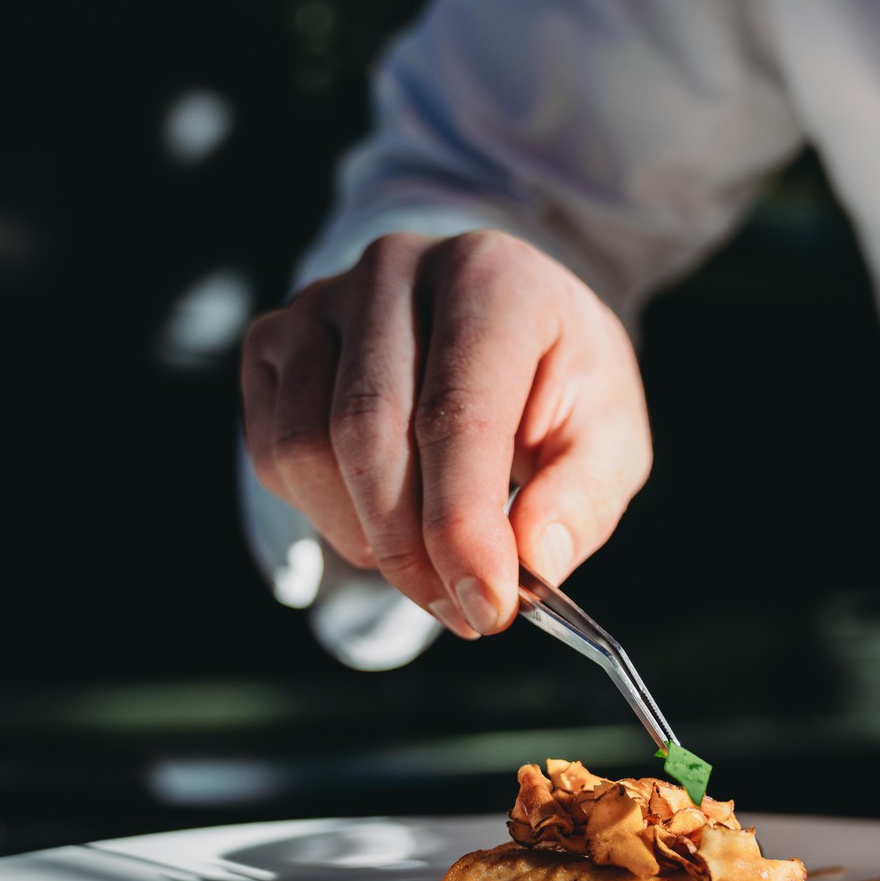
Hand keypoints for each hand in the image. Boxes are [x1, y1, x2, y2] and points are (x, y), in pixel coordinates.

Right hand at [241, 230, 650, 637]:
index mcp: (492, 277)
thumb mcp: (608, 434)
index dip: (463, 525)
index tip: (488, 607)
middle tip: (460, 611)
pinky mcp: (274, 340)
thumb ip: (581, 497)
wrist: (501, 328)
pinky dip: (321, 513)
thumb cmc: (558, 383)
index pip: (457, 413)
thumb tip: (535, 561)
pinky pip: (271, 452)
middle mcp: (394, 269)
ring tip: (428, 567)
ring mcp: (320, 299)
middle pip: (367, 431)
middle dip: (410, 548)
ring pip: (305, 447)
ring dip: (363, 538)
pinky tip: (379, 520)